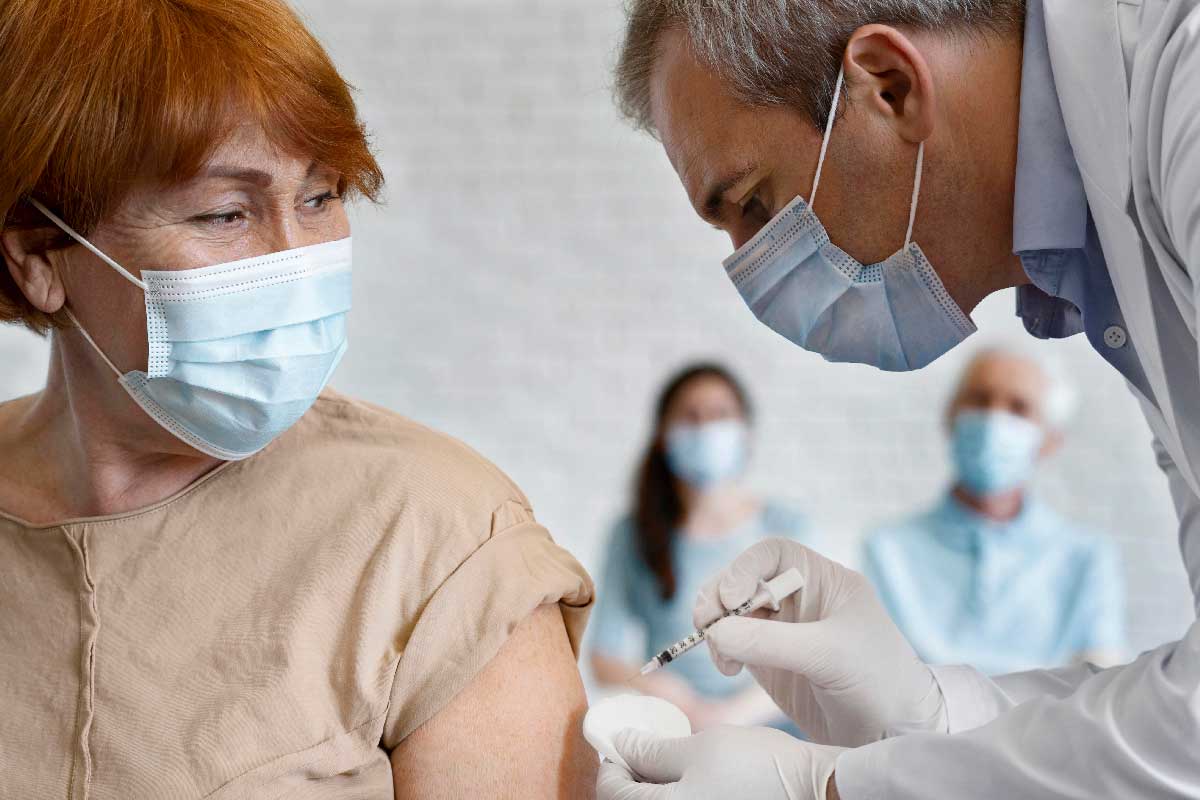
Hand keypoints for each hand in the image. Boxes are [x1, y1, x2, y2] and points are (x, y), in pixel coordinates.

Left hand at [596, 725, 843, 799]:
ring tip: (666, 756)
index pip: (613, 792)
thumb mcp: (700, 748)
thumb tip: (619, 743)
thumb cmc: (760, 768)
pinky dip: (675, 793)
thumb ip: (652, 750)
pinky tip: (689, 774)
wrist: (816, 789)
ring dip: (652, 785)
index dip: (610, 760)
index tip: (616, 737)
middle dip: (630, 774)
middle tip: (639, 744)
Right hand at [693, 538, 946, 745]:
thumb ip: (770, 642)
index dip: (744, 568)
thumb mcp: (828, 655)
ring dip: (715, 626)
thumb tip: (715, 633)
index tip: (732, 598)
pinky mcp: (769, 661)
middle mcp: (799, 599)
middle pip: (742, 579)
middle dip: (719, 597)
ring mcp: (782, 631)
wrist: (893, 734)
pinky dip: (720, 650)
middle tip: (706, 623)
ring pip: (731, 612)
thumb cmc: (878, 682)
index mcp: (824, 581)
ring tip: (723, 656)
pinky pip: (731, 643)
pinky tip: (729, 668)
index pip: (772, 555)